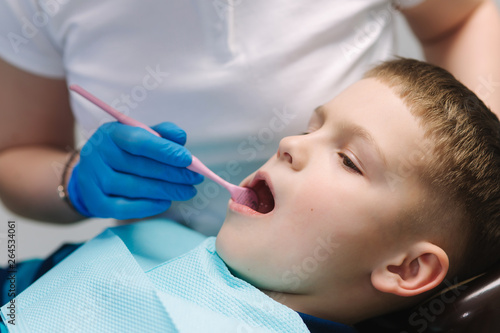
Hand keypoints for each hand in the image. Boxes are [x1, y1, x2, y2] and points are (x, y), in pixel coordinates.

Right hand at [67, 122, 202, 218]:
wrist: (90, 175)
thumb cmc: (122, 152)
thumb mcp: (139, 135)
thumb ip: (162, 133)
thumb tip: (181, 138)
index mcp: (111, 133)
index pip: (139, 141)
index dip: (165, 151)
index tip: (188, 160)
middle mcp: (97, 154)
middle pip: (141, 167)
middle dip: (173, 174)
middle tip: (195, 179)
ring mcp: (93, 179)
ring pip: (136, 188)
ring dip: (166, 191)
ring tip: (187, 191)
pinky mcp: (95, 202)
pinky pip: (125, 208)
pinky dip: (149, 206)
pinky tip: (166, 202)